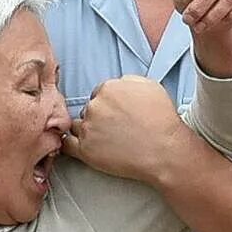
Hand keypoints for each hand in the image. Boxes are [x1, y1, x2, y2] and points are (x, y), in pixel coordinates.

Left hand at [62, 76, 183, 184]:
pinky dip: (71, 145)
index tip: (116, 115)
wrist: (165, 151)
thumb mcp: (150, 86)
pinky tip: (79, 146)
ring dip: (86, 131)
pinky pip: (67, 144)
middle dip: (98, 118)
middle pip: (87, 109)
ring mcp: (88, 128)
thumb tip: (117, 84)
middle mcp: (94, 106)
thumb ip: (128, 81)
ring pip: (77, 126)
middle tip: (115, 129)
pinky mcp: (85, 149)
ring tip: (105, 141)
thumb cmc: (162, 120)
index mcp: (108, 89)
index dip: (107, 106)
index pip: (98, 94)